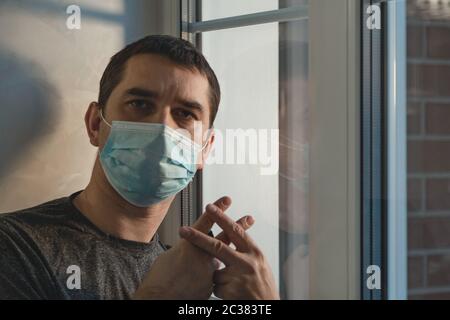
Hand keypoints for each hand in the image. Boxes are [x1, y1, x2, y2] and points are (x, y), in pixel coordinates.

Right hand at [133, 197, 253, 299]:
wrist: (159, 300)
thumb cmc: (158, 279)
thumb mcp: (168, 258)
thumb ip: (184, 249)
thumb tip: (191, 247)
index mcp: (188, 246)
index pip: (206, 223)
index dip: (217, 209)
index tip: (226, 200)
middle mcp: (202, 257)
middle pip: (225, 238)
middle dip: (238, 227)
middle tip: (249, 218)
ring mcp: (208, 272)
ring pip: (220, 260)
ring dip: (229, 256)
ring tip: (238, 251)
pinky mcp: (210, 286)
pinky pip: (212, 277)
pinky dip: (207, 277)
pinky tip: (198, 281)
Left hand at [179, 204, 279, 299]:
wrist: (268, 307)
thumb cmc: (264, 285)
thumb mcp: (260, 263)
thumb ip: (246, 250)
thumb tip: (232, 232)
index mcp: (254, 252)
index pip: (235, 231)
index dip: (221, 218)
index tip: (209, 207)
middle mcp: (247, 262)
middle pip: (217, 247)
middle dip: (197, 238)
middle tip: (182, 230)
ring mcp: (238, 277)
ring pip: (215, 272)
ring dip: (219, 278)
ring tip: (235, 285)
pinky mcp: (231, 291)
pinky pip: (216, 287)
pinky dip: (221, 291)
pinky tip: (233, 295)